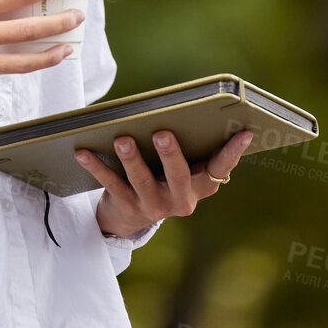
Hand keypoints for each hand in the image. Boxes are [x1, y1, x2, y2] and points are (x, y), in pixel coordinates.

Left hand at [77, 128, 254, 237]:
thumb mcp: (181, 166)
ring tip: (122, 139)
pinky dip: (97, 166)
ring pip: (142, 181)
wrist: (129, 216)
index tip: (244, 131)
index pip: (221, 167)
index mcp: (201, 185)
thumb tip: (196, 111)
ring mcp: (154, 207)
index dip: (233, 151)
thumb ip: (191, 147)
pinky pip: (111, 185)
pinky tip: (83, 151)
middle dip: (171, 155)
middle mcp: (181, 199)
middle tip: (162, 132)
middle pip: (179, 177)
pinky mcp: (127, 208)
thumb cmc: (161, 175)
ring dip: (132, 159)